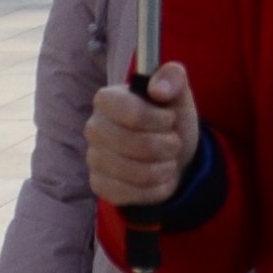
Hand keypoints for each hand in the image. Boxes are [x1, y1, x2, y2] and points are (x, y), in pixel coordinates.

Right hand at [85, 64, 199, 212]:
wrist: (171, 153)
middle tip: (173, 142)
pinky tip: (160, 179)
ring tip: (169, 160)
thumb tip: (158, 89)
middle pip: (137, 146)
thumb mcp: (179, 94)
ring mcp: (93, 158)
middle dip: (167, 146)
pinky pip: (130, 195)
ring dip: (164, 169)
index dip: (159, 120)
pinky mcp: (99, 185)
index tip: (169, 119)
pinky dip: (156, 190)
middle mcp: (93, 127)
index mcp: (107, 99)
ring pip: (135, 173)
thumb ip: (173, 77)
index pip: (132, 113)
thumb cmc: (169, 118)